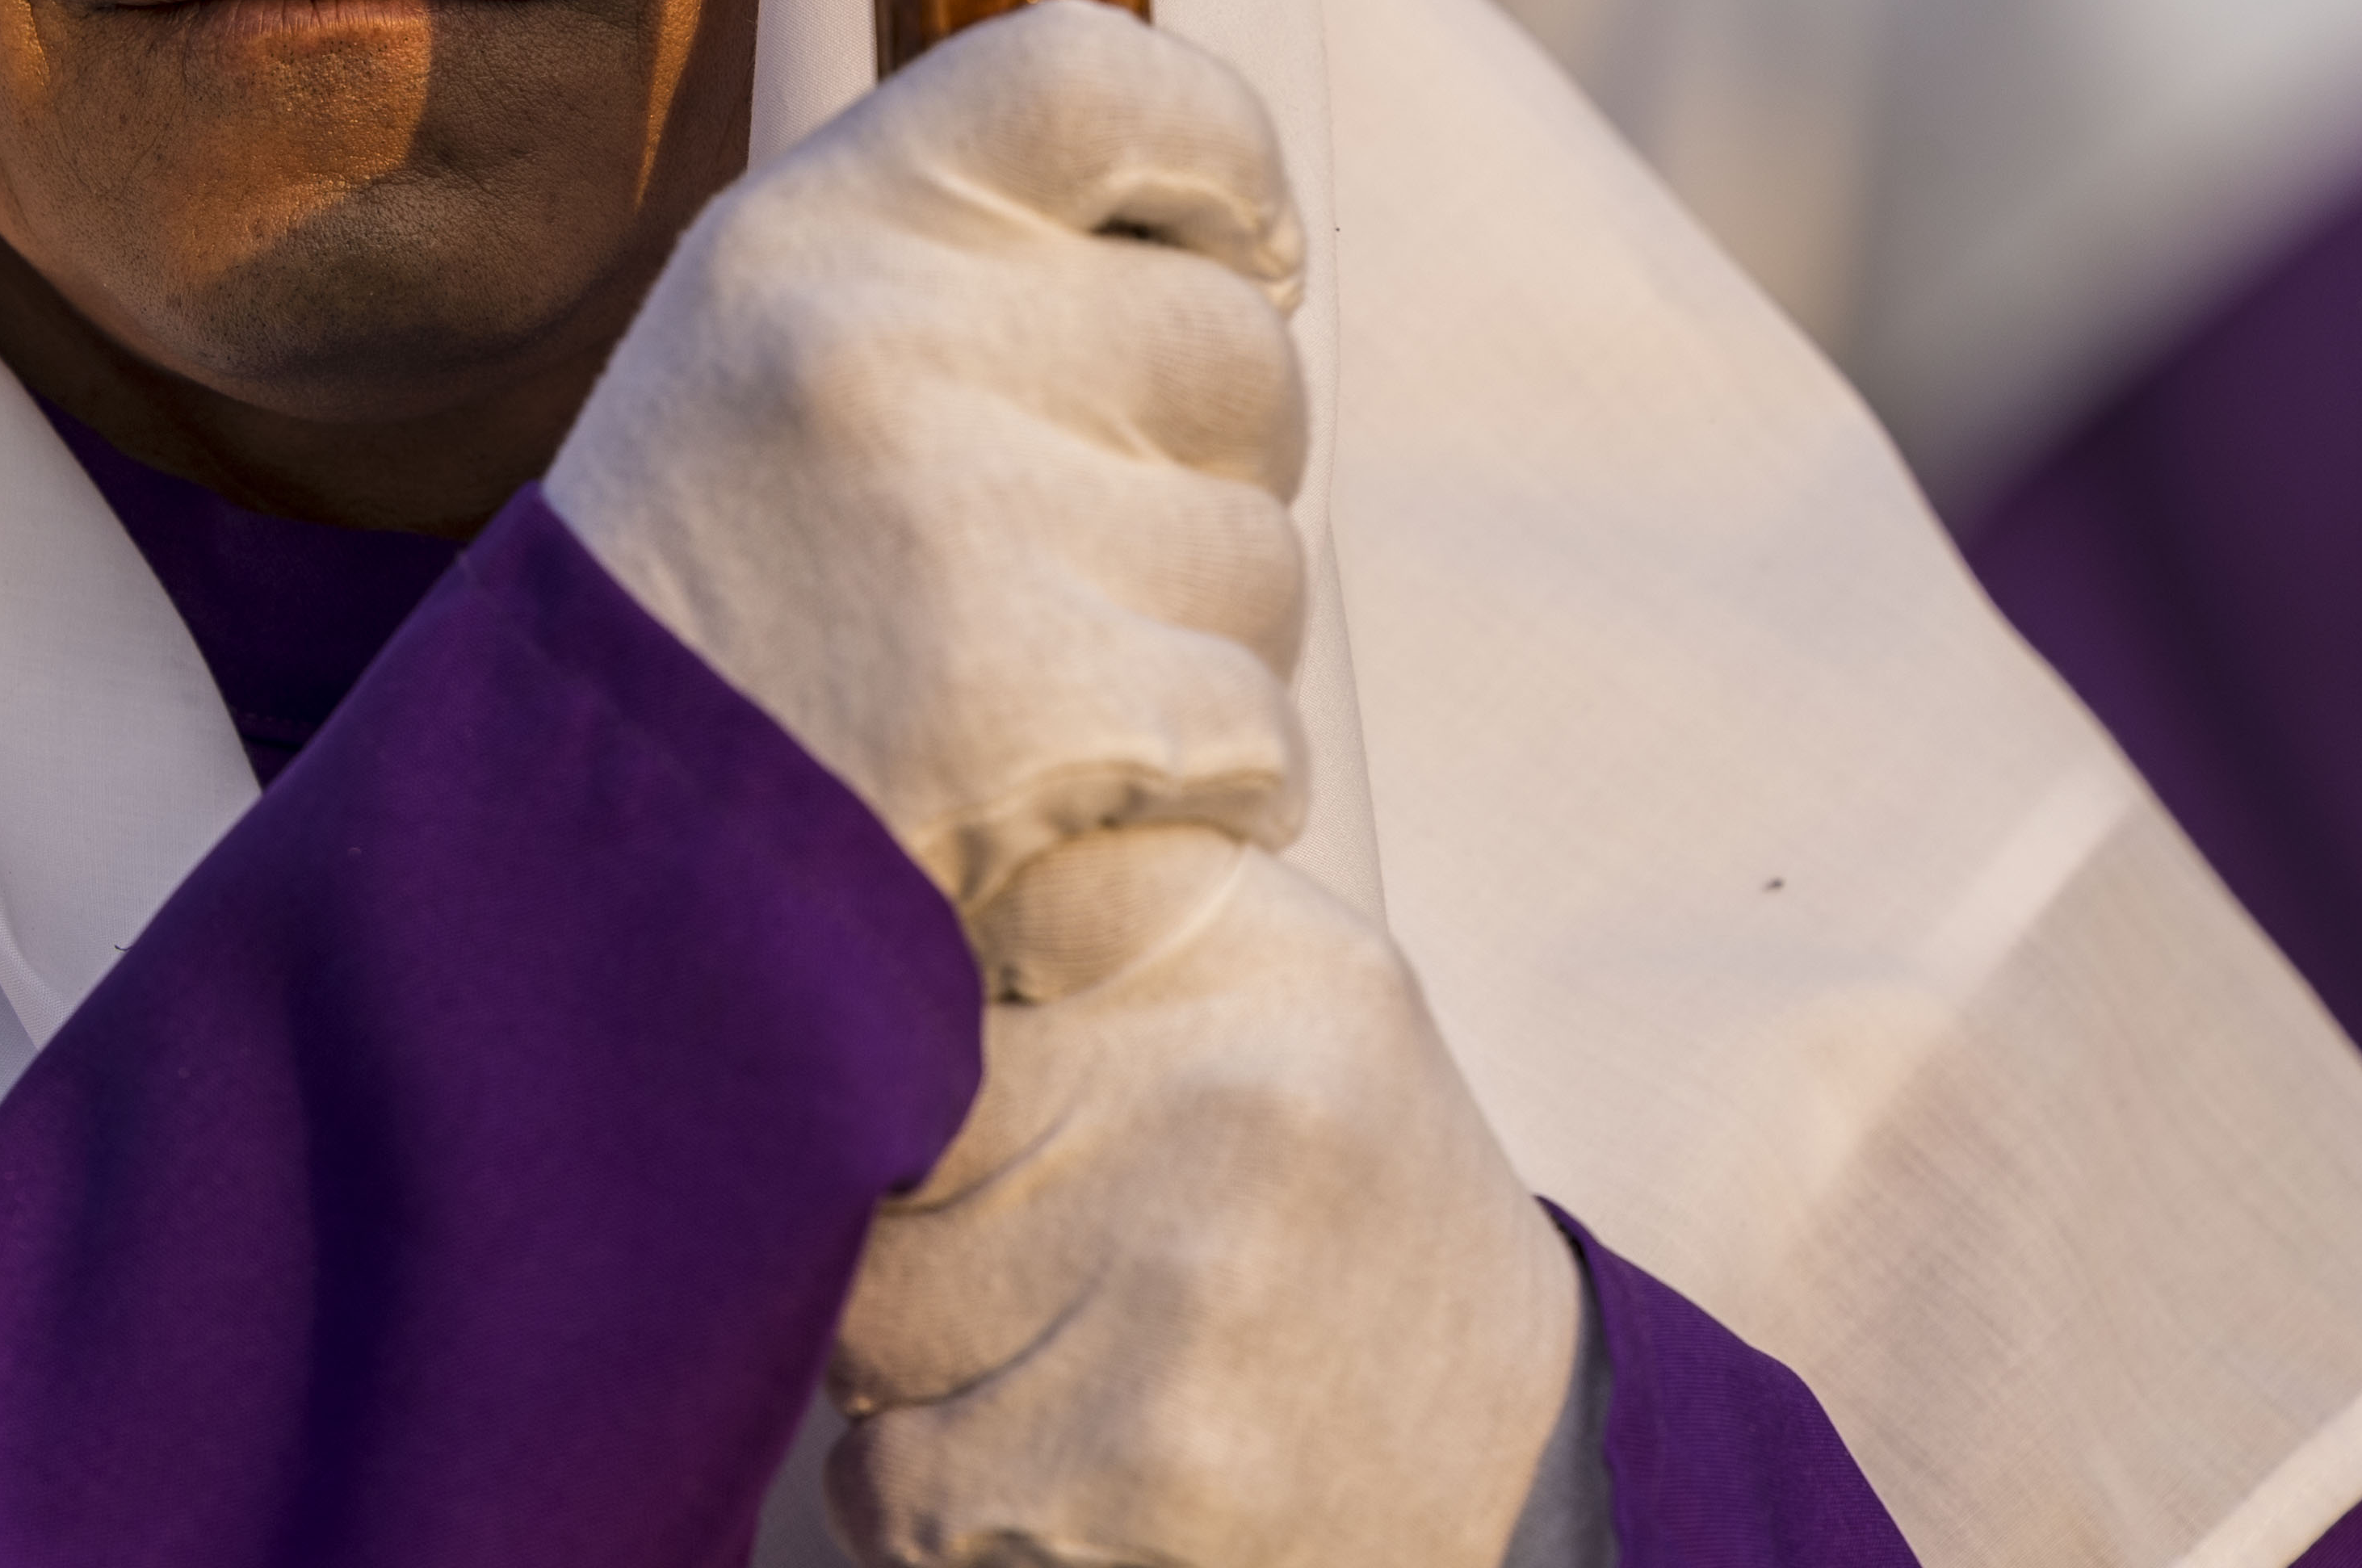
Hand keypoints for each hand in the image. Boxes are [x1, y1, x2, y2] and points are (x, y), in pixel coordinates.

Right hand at [544, 0, 1313, 931]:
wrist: (557, 901)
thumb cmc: (704, 629)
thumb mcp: (761, 371)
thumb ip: (958, 278)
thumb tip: (1231, 246)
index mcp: (800, 229)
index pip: (1093, 75)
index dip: (1218, 155)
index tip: (1247, 253)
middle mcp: (875, 338)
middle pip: (1234, 344)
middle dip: (1208, 472)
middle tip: (1078, 570)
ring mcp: (954, 520)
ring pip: (1263, 557)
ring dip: (1202, 654)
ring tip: (1039, 707)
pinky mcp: (1029, 706)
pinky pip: (1257, 734)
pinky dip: (1207, 800)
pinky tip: (1072, 818)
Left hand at [829, 842, 1587, 1567]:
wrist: (1528, 1473)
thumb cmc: (1337, 1211)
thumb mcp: (1276, 995)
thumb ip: (1082, 900)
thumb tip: (833, 865)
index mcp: (1262, 948)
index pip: (951, 902)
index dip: (896, 989)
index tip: (926, 1033)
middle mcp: (1235, 1092)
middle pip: (883, 1123)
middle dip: (905, 1200)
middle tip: (1023, 1241)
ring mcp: (1189, 1291)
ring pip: (864, 1308)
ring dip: (912, 1356)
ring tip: (1056, 1356)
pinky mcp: (1136, 1478)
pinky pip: (888, 1478)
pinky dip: (935, 1495)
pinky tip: (1059, 1471)